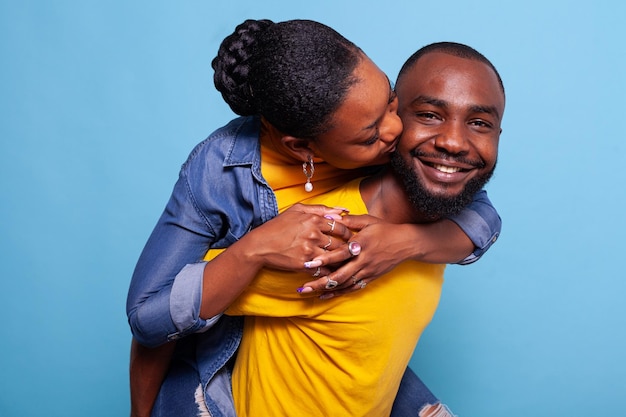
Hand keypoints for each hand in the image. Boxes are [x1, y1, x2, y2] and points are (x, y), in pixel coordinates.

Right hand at [246, 203, 352, 274]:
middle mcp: (313, 234)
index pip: (342, 226)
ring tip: (346, 262)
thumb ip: (321, 209)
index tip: (349, 237)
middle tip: (352, 251)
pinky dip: (330, 270)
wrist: (260, 245)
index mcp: (314, 219)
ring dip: (342, 260)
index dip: (348, 233)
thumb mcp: (297, 210)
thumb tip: (341, 210)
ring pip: (335, 257)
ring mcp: (309, 250)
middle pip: (341, 243)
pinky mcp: (304, 264)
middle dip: (348, 248)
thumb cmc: (279, 226)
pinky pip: (324, 269)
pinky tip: (332, 270)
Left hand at [298, 215, 418, 295]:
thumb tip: (330, 216)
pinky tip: (325, 295)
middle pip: (340, 275)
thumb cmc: (385, 229)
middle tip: (303, 287)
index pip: (341, 254)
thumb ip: (349, 221)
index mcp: (362, 244)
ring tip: (309, 292)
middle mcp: (364, 260)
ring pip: (345, 284)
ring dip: (326, 289)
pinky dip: (338, 293)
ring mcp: (367, 271)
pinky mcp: (370, 278)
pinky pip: (352, 288)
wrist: (405, 244)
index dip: (325, 260)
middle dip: (320, 282)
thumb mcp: (368, 220)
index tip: (310, 264)